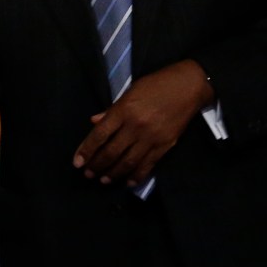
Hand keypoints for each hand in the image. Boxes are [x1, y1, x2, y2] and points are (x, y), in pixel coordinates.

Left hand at [73, 61, 213, 186]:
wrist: (189, 86)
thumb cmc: (157, 84)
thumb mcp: (130, 91)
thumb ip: (112, 110)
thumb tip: (94, 122)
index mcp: (124, 110)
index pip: (99, 135)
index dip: (86, 150)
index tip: (77, 162)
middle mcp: (135, 126)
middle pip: (111, 152)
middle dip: (97, 165)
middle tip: (88, 174)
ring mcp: (151, 138)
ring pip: (128, 162)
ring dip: (113, 173)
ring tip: (103, 180)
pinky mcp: (165, 145)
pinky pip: (148, 165)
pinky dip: (137, 175)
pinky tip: (128, 182)